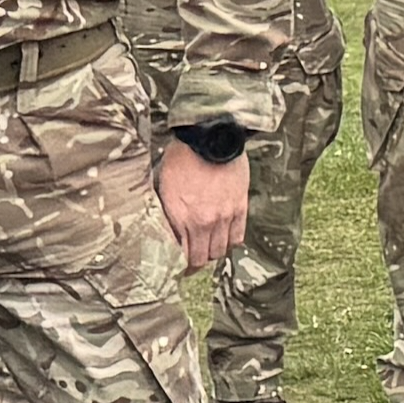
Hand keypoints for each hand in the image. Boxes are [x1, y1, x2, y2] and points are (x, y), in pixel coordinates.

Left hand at [156, 142, 251, 269]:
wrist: (210, 135)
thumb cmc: (182, 155)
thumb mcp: (163, 185)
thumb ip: (167, 212)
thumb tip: (166, 230)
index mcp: (180, 216)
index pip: (181, 255)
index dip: (180, 266)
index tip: (178, 267)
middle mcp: (203, 221)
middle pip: (202, 259)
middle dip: (195, 263)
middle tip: (191, 261)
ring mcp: (224, 216)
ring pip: (220, 251)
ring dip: (212, 253)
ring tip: (207, 248)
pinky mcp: (240, 208)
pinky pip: (237, 237)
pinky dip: (230, 242)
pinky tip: (223, 238)